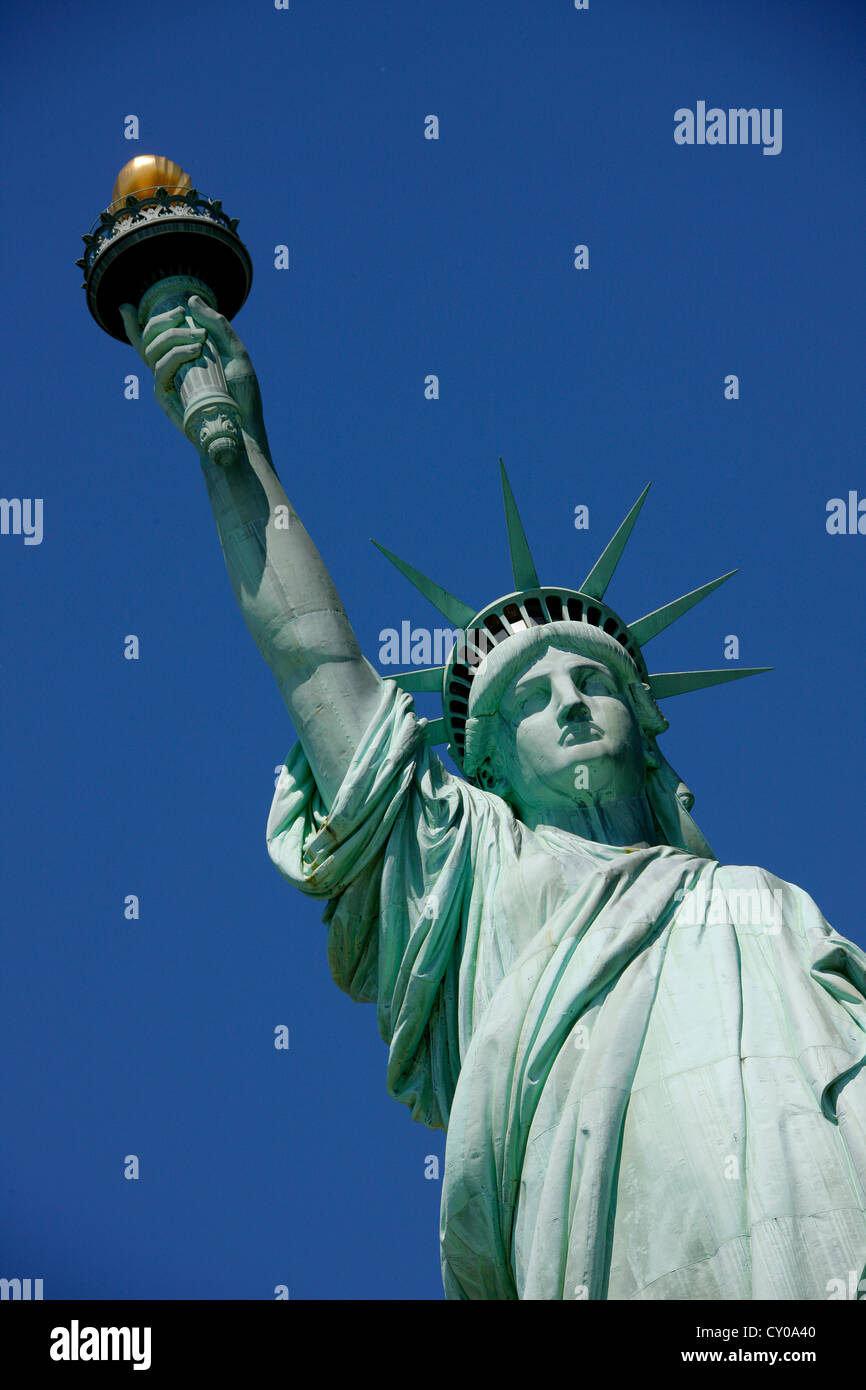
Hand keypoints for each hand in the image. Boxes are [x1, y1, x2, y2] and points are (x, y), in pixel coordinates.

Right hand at [119, 295, 265, 443]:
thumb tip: (192, 299)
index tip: (124, 306)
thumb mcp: (235, 351)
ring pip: (151, 351)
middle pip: (147, 339)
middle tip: (183, 313)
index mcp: (181, 359)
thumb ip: (217, 324)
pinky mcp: (166, 397)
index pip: (150, 340)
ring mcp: (166, 383)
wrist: (245, 426)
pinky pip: (160, 370)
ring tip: (200, 339)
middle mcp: (170, 370)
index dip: (131, 325)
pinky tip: (195, 351)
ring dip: (173, 336)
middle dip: (161, 320)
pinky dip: (175, 355)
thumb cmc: (242, 393)